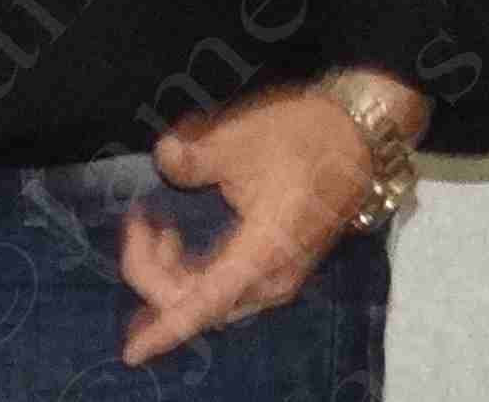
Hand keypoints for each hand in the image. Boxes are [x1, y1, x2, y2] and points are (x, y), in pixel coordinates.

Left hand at [116, 86, 375, 364]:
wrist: (356, 137)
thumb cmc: (302, 137)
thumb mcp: (240, 138)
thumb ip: (193, 156)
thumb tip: (165, 158)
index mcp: (263, 252)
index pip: (203, 304)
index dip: (165, 329)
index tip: (132, 351)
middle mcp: (270, 279)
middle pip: (196, 301)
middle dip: (154, 270)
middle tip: (137, 220)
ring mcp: (275, 276)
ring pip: (207, 296)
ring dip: (170, 270)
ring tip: (152, 224)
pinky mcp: (274, 266)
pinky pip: (221, 286)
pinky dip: (189, 269)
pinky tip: (173, 237)